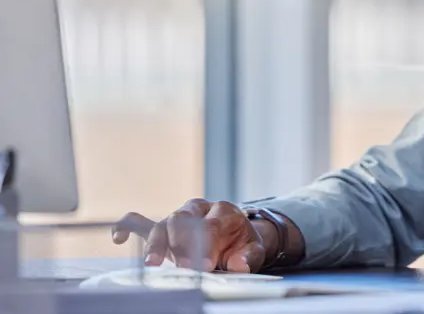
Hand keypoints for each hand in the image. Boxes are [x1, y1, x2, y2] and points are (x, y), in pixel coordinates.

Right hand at [112, 199, 270, 272]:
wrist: (235, 238)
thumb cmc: (241, 244)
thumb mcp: (253, 249)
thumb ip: (249, 257)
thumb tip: (238, 264)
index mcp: (223, 211)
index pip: (210, 225)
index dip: (206, 245)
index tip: (204, 265)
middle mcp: (198, 209)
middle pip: (183, 220)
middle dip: (181, 244)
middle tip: (184, 266)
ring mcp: (178, 217)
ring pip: (163, 224)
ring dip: (156, 244)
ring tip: (152, 263)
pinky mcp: (163, 228)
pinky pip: (140, 222)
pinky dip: (127, 227)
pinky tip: (118, 238)